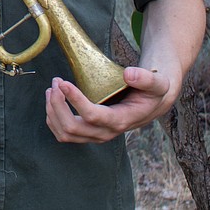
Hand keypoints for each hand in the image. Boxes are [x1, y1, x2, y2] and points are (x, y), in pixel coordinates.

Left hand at [44, 66, 177, 143]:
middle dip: (58, 105)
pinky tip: (53, 100)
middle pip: (72, 128)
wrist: (150, 104)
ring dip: (52, 111)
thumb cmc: (152, 92)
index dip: (75, 100)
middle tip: (55, 82)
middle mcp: (106, 132)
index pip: (92, 116)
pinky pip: (63, 133)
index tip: (63, 82)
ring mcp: (95, 135)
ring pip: (64, 133)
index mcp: (120, 120)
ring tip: (52, 88)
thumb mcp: (157, 83)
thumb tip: (129, 74)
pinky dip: (53, 118)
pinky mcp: (87, 134)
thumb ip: (146, 78)